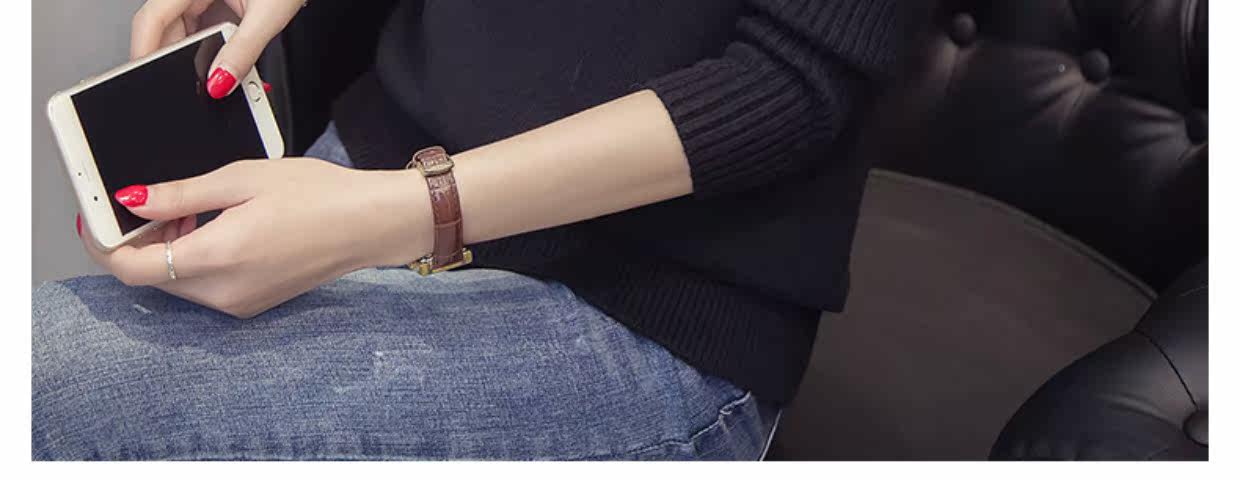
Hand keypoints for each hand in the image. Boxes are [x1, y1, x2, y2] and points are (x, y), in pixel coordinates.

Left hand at [79, 158, 432, 317]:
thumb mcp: (241, 178)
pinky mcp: (252, 304)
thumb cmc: (317, 195)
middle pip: (151, 275)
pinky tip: (219, 228)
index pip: (131, 267)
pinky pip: (204, 287)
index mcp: (217, 258)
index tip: (98, 216)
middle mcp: (224, 293)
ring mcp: (239, 304)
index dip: (104, 243)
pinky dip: (195, 260)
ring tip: (194, 209)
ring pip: (177, 282)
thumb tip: (132, 200)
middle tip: (155, 200)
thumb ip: (180, 194)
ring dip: (169, 249)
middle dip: (140, 240)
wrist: (369, 224)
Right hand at [131, 0, 303, 97]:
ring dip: (190, 49)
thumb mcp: (269, 16)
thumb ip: (244, 51)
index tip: (144, 75)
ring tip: (208, 69)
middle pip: (162, 23)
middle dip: (173, 56)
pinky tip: (217, 54)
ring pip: (178, 24)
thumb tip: (219, 82)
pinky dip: (203, 40)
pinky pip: (195, 20)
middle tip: (188, 83)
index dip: (144, 49)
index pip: (152, 17)